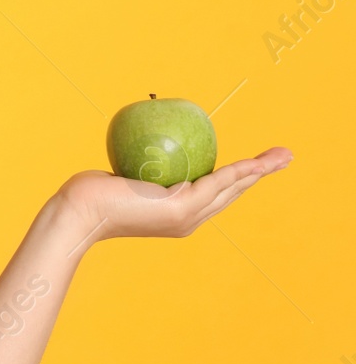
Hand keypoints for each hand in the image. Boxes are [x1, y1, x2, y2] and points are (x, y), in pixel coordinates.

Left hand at [56, 147, 292, 244]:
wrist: (79, 211)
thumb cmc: (92, 192)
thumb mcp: (122, 175)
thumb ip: (140, 166)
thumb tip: (145, 143)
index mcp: (177, 214)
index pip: (214, 194)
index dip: (238, 179)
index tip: (255, 165)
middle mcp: (187, 219)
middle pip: (232, 192)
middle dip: (260, 175)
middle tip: (284, 158)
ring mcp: (185, 217)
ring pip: (231, 188)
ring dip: (259, 172)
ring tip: (283, 157)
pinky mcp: (180, 209)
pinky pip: (214, 183)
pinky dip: (237, 171)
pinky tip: (253, 162)